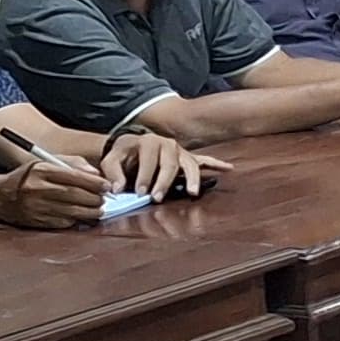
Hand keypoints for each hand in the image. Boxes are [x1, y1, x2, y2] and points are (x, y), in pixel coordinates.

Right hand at [0, 159, 108, 229]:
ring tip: (98, 209)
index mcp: (41, 170)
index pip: (74, 177)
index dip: (94, 183)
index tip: (107, 186)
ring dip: (90, 212)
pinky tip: (81, 216)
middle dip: (95, 199)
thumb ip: (73, 164)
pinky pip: (63, 222)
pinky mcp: (37, 221)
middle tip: (104, 199)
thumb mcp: (46, 163)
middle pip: (75, 195)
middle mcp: (37, 188)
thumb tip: (97, 174)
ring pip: (72, 211)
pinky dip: (76, 220)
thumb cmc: (28, 177)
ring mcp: (36, 207)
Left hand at [101, 129, 221, 200]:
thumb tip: (117, 189)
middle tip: (157, 198)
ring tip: (193, 192)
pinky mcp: (188, 157)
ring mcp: (180, 150)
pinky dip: (216, 163)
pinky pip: (204, 160)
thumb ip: (112, 173)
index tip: (141, 193)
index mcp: (147, 142)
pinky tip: (228, 168)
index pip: (148, 160)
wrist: (132, 145)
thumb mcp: (111, 160)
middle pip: (170, 164)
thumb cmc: (123, 155)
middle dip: (164, 182)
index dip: (145, 176)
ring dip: (192, 179)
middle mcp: (166, 144)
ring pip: (189, 164)